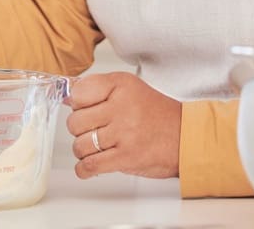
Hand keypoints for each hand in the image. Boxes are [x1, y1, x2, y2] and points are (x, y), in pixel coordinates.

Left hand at [66, 72, 181, 179]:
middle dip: (79, 129)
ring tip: (95, 147)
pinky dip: (84, 168)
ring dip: (83, 150)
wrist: (186, 137)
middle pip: (75, 121)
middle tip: (92, 130)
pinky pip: (90, 165)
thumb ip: (98, 88)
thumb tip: (67, 95)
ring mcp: (124, 133)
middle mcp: (121, 107)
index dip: (77, 104)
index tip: (83, 108)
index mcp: (121, 85)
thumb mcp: (129, 88)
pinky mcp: (126, 157)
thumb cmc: (156, 114)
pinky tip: (89, 164)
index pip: (78, 92)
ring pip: (80, 144)